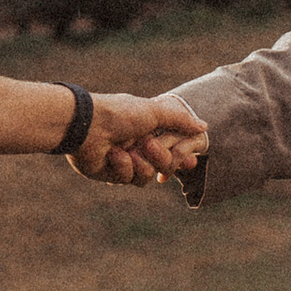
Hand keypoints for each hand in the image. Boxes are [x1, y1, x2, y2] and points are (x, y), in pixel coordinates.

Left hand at [72, 90, 207, 185]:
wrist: (87, 125)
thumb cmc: (120, 114)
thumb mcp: (155, 111)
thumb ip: (180, 120)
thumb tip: (203, 126)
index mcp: (148, 129)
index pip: (172, 147)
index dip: (181, 156)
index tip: (190, 160)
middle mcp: (138, 145)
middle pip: (163, 165)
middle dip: (159, 157)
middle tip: (147, 145)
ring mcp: (125, 160)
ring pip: (147, 176)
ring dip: (139, 163)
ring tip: (124, 150)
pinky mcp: (111, 173)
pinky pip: (128, 178)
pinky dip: (122, 166)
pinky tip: (112, 154)